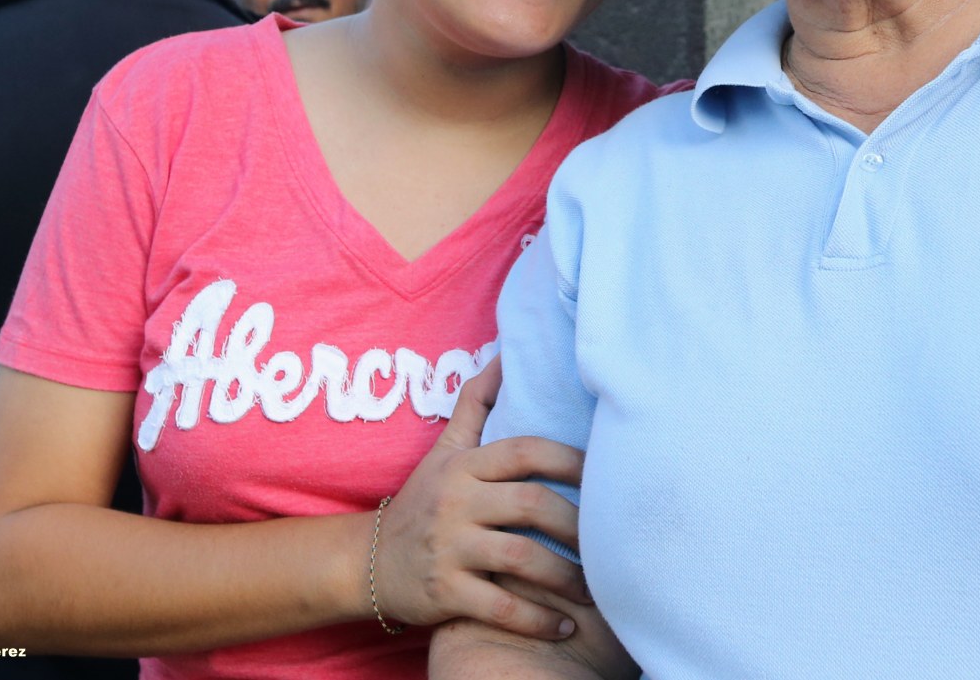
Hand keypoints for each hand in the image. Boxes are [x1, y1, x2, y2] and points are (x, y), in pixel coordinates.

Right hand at [373, 356, 591, 638]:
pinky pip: (500, 607)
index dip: (569, 459)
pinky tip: (565, 625)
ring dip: (566, 577)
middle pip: (531, 504)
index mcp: (465, 466)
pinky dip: (536, 620)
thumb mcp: (445, 449)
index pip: (525, 451)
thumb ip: (475, 402)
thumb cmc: (423, 500)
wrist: (367, 563)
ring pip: (520, 558)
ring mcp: (449, 549)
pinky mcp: (444, 593)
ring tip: (597, 589)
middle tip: (612, 541)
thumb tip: (505, 353)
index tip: (606, 473)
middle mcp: (456, 503)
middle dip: (577, 524)